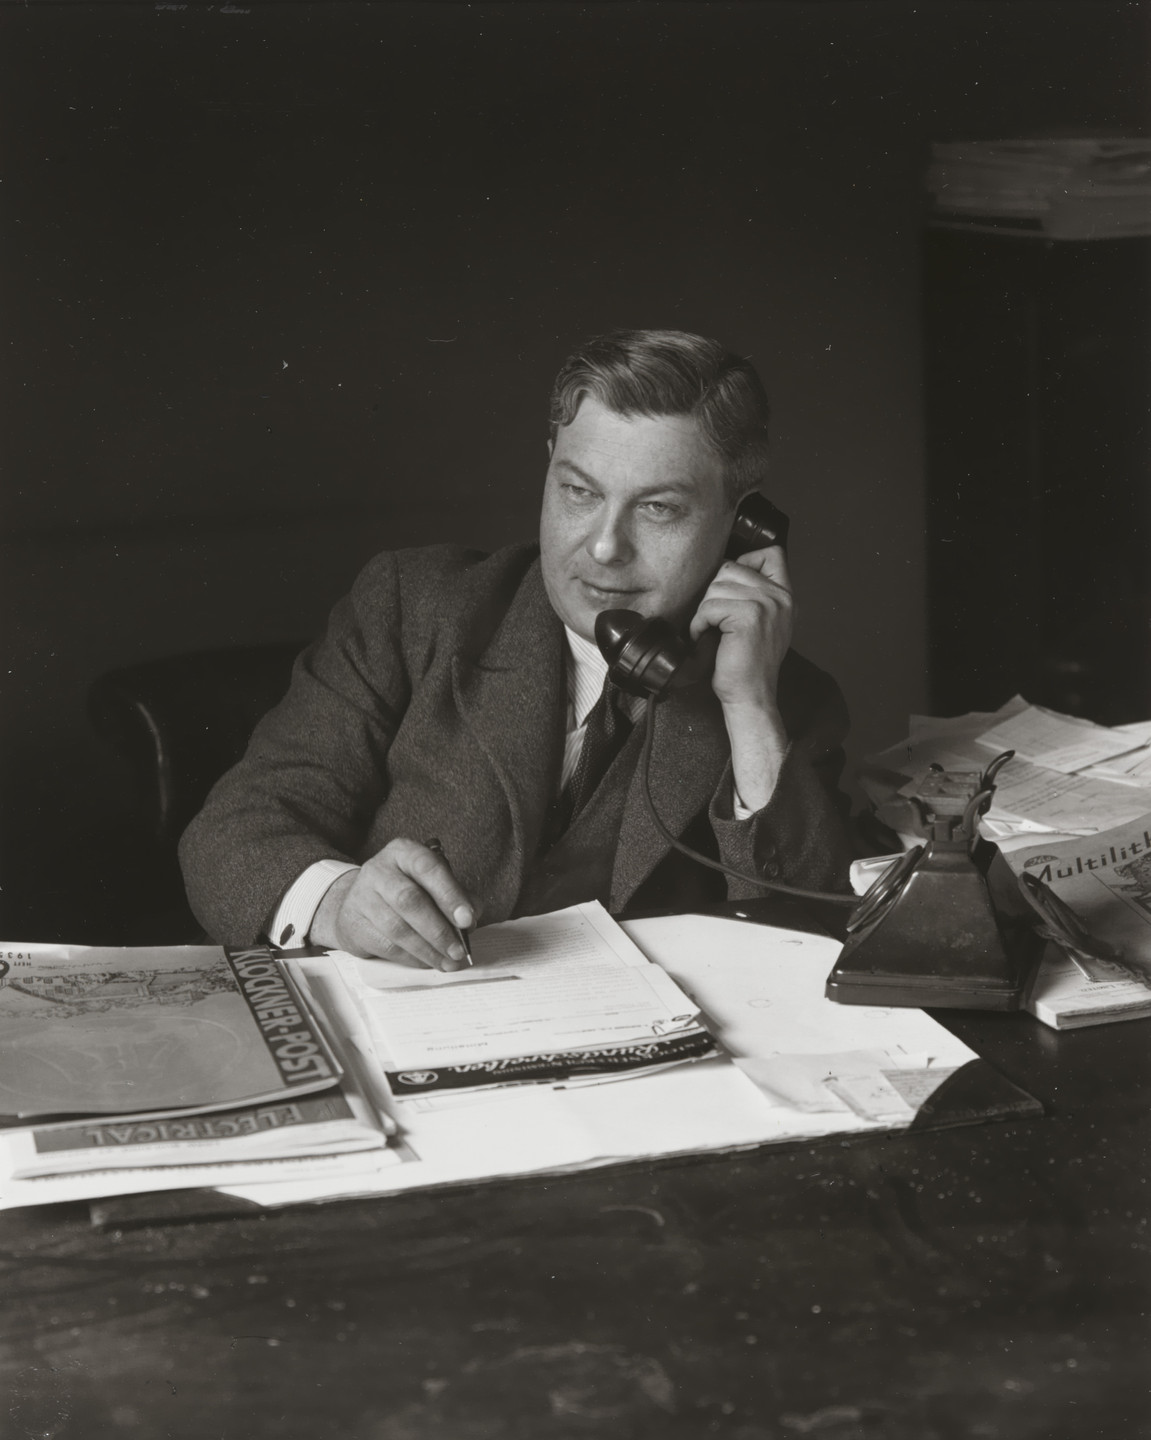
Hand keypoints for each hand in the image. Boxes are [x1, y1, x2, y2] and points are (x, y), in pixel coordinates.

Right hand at [310, 838, 476, 967]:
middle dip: (439, 930)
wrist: (356, 902)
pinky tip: (427, 962)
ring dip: (428, 950)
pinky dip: (412, 958)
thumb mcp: (430, 882)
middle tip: (459, 949)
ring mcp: (362, 897)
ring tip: (448, 962)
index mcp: (403, 852)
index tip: (467, 919)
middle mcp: (379, 870)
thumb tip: (471, 918)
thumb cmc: (403, 889)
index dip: (449, 894)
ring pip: (397, 928)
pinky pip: (386, 946)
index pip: (427, 867)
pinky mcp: (354, 925)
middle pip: (409, 900)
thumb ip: (455, 895)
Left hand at [689, 547, 793, 812]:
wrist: (751, 695)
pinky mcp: (749, 617)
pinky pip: (710, 606)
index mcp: (785, 596)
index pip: (771, 553)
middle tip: (714, 620)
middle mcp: (780, 597)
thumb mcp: (761, 622)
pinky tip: (705, 638)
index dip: (744, 561)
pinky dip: (699, 623)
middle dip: (713, 592)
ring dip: (704, 610)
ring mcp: (767, 605)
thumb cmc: (746, 663)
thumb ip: (755, 594)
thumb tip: (727, 569)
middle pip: (731, 567)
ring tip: (710, 631)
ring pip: (717, 586)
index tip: (729, 589)